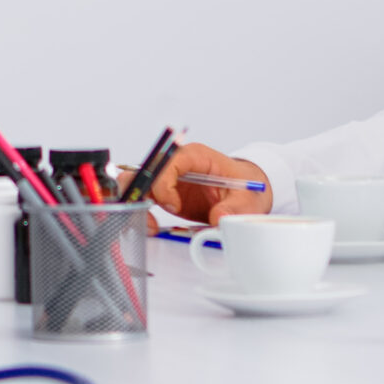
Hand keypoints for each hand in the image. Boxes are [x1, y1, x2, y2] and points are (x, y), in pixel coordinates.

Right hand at [148, 144, 271, 222]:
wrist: (247, 193)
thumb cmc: (246, 187)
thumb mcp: (248, 199)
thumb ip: (235, 208)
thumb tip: (219, 218)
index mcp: (196, 156)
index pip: (167, 161)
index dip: (163, 183)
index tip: (173, 206)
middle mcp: (177, 165)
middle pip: (144, 170)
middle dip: (138, 193)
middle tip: (150, 219)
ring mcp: (168, 179)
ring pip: (136, 183)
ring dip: (135, 204)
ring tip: (149, 226)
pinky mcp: (165, 194)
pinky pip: (142, 198)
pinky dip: (139, 212)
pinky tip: (150, 227)